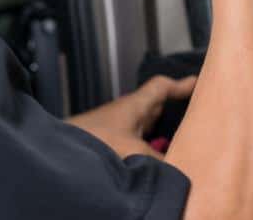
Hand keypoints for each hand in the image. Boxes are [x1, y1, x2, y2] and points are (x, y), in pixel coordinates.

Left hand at [67, 75, 195, 158]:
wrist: (55, 153)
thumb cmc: (89, 141)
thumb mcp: (132, 151)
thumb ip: (159, 160)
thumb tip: (179, 168)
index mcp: (134, 105)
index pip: (161, 87)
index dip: (181, 85)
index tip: (197, 83)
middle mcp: (127, 114)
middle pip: (157, 105)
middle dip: (175, 108)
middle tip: (195, 112)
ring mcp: (117, 129)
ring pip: (147, 124)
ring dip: (162, 129)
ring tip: (180, 138)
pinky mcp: (108, 145)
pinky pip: (137, 141)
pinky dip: (149, 147)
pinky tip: (154, 159)